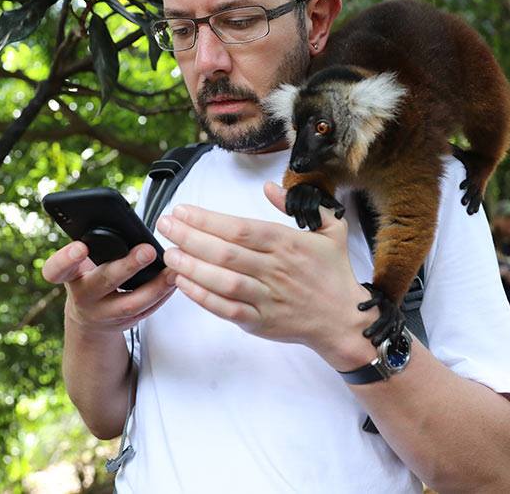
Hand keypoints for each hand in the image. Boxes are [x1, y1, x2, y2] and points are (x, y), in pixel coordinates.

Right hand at [42, 240, 175, 334]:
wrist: (90, 315)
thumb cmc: (90, 275)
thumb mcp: (83, 262)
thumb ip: (95, 244)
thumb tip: (122, 220)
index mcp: (70, 276)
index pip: (56, 270)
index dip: (66, 258)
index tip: (80, 246)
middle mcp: (83, 297)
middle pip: (103, 283)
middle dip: (127, 267)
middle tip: (148, 250)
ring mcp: (104, 314)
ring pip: (131, 304)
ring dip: (155, 286)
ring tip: (173, 269)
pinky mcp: (125, 324)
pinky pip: (147, 311)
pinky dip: (163, 294)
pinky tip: (176, 280)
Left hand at [156, 181, 378, 369]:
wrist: (345, 321)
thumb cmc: (333, 272)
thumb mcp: (330, 228)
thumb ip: (297, 205)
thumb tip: (268, 187)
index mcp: (288, 243)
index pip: (241, 228)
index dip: (208, 219)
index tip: (182, 210)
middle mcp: (275, 269)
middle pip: (226, 252)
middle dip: (190, 237)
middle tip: (164, 225)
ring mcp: (267, 298)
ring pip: (224, 282)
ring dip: (192, 267)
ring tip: (168, 253)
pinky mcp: (261, 322)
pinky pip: (227, 309)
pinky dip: (203, 297)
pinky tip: (183, 283)